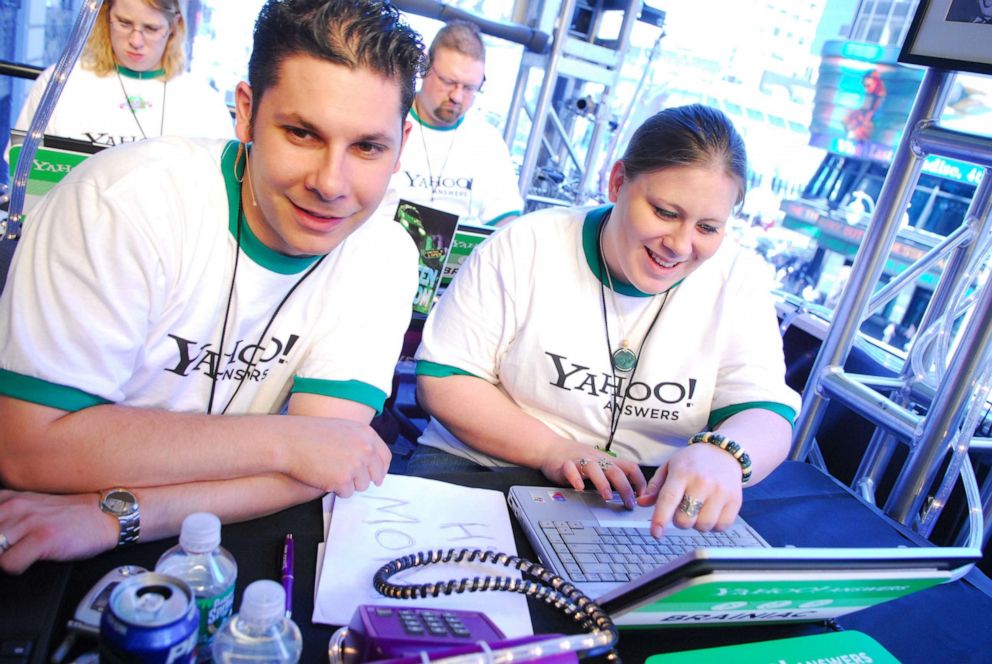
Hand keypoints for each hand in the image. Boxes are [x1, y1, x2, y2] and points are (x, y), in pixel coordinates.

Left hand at [0, 490, 117, 574]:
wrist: (106, 515)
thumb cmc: (69, 516)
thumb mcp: (32, 506)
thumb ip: (6, 516)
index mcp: (9, 499)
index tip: (1, 543)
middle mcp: (16, 507)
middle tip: (9, 550)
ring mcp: (29, 521)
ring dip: (3, 556)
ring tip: (20, 556)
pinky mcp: (44, 538)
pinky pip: (9, 564)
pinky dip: (15, 568)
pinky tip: (28, 562)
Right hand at [284, 418, 391, 496]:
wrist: (289, 441)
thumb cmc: (308, 433)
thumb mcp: (341, 428)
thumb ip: (358, 440)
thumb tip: (368, 457)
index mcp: (366, 434)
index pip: (385, 456)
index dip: (381, 468)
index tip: (377, 476)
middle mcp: (365, 449)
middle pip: (376, 474)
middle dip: (366, 480)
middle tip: (352, 481)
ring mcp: (355, 465)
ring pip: (362, 486)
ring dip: (349, 484)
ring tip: (330, 474)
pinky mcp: (343, 480)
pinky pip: (347, 493)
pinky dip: (337, 490)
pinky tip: (324, 479)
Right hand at [539, 440, 645, 508]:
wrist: (550, 447)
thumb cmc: (576, 458)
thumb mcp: (598, 463)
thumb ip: (611, 475)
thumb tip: (630, 494)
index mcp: (607, 460)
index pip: (630, 467)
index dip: (640, 481)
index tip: (644, 496)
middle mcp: (596, 460)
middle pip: (615, 470)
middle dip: (625, 487)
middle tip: (629, 503)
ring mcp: (580, 461)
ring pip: (595, 469)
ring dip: (603, 483)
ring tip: (607, 497)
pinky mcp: (564, 464)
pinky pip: (571, 470)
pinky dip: (575, 479)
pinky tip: (579, 488)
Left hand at [636, 443, 742, 536]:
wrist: (725, 452)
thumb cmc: (693, 461)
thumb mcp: (670, 466)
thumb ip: (655, 486)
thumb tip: (641, 503)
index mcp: (682, 472)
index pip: (668, 499)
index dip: (660, 519)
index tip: (655, 533)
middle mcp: (703, 482)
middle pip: (685, 519)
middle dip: (679, 520)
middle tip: (683, 509)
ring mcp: (721, 492)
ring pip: (703, 526)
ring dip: (697, 524)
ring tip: (698, 509)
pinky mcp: (735, 501)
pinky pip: (721, 527)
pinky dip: (713, 525)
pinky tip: (711, 511)